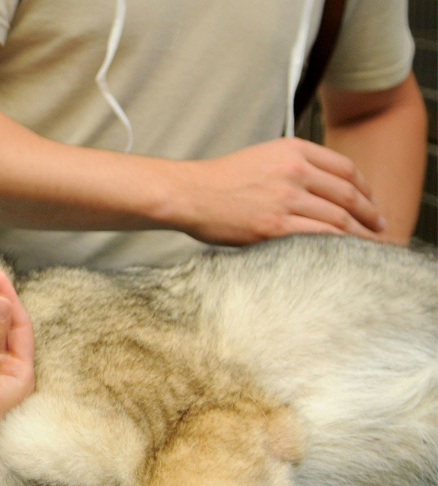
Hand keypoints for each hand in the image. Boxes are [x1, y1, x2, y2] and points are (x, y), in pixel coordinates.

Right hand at [171, 138, 384, 244]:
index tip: (371, 202)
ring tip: (369, 244)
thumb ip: (294, 165)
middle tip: (380, 226)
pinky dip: (339, 245)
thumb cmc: (220, 180)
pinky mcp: (275, 226)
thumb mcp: (262, 156)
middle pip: (348, 194)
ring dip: (359, 234)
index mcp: (293, 150)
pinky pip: (320, 236)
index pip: (345, 168)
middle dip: (370, 213)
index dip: (366, 188)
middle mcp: (294, 171)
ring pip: (339, 218)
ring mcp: (286, 199)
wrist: (188, 194)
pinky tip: (345, 252)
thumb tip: (324, 186)